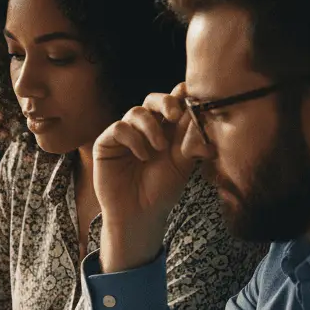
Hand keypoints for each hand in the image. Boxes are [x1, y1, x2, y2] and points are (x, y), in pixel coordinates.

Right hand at [92, 83, 198, 270]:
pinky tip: (142, 156)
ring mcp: (125, 135)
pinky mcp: (107, 143)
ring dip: (151, 127)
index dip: (181, 95)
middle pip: (153, 100)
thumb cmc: (161, 191)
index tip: (192, 99)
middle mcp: (145, 129)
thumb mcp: (182, 163)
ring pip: (136, 111)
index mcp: (166, 130)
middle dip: (166, 102)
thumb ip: (190, 138)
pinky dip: (134, 139)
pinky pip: (119, 128)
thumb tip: (202, 113)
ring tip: (159, 148)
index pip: (173, 103)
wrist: (139, 214)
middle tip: (174, 115)